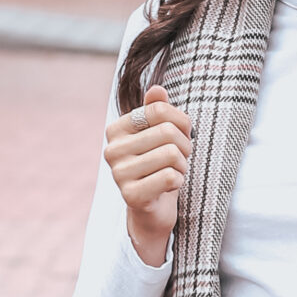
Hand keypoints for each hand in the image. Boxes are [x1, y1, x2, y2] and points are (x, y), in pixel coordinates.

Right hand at [105, 84, 190, 267]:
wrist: (152, 208)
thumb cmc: (158, 165)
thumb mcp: (159, 134)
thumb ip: (157, 110)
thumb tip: (157, 89)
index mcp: (116, 129)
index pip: (158, 109)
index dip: (181, 122)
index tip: (181, 135)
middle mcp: (112, 150)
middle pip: (167, 132)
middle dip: (184, 146)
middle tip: (181, 158)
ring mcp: (118, 174)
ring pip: (171, 155)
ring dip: (182, 165)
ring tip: (175, 171)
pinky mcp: (130, 195)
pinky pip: (170, 177)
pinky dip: (178, 181)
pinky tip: (170, 186)